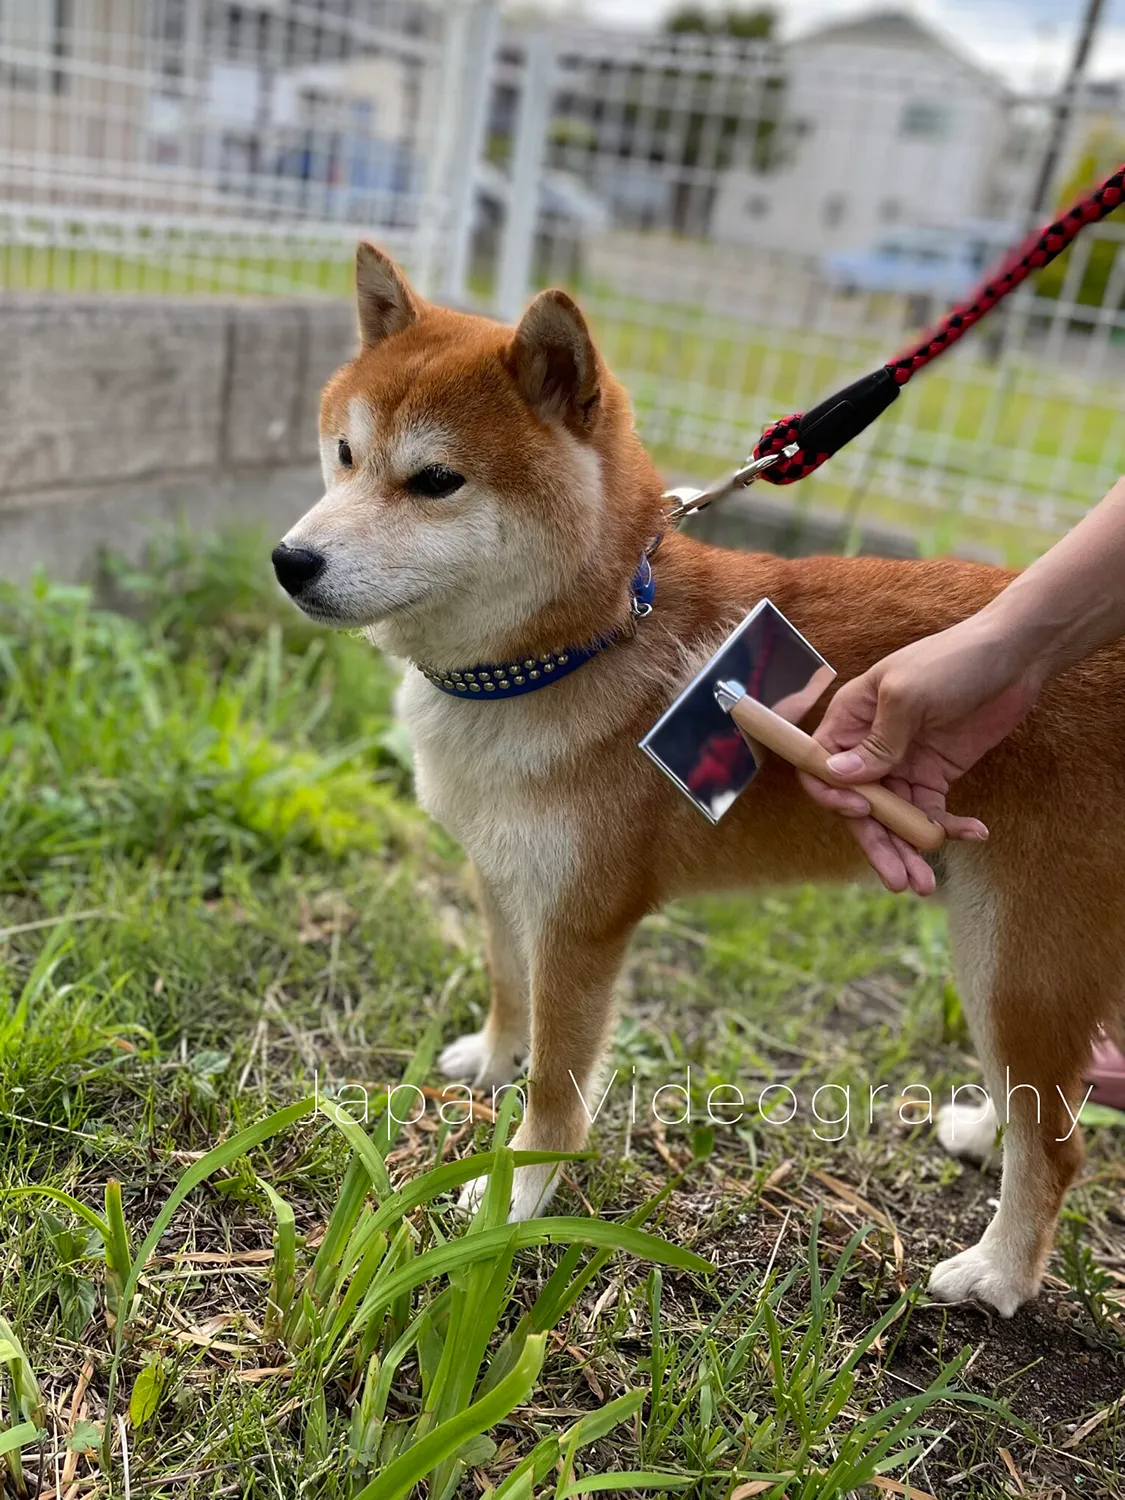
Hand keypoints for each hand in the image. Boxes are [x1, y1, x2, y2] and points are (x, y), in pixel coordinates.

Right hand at [801, 615, 1042, 895]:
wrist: (1013, 657)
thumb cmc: (952, 661)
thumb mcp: (908, 696)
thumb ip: (877, 741)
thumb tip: (838, 776)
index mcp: (851, 719)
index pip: (821, 767)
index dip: (833, 796)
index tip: (861, 811)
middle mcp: (870, 745)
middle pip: (860, 805)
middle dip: (878, 844)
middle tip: (898, 879)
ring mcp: (904, 763)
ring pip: (895, 818)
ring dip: (909, 849)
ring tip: (924, 883)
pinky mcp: (937, 774)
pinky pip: (932, 812)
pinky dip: (948, 828)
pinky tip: (972, 834)